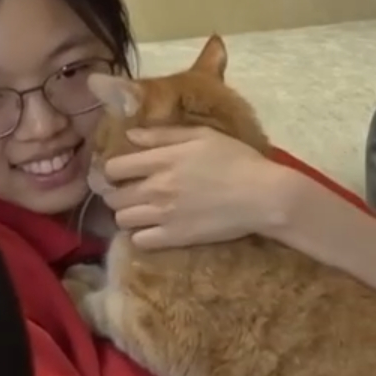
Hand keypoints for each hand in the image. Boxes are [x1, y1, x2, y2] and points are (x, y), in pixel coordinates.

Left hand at [97, 126, 294, 248]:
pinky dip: (140, 236)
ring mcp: (163, 215)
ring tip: (142, 212)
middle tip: (131, 193)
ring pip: (121, 219)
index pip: (113, 168)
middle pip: (113, 196)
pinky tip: (153, 229)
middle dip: (117, 194)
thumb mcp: (202, 136)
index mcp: (161, 160)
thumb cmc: (237, 159)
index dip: (112, 171)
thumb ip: (163, 135)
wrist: (263, 196)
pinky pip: (138, 241)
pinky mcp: (174, 238)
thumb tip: (131, 136)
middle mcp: (156, 188)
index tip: (121, 173)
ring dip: (127, 215)